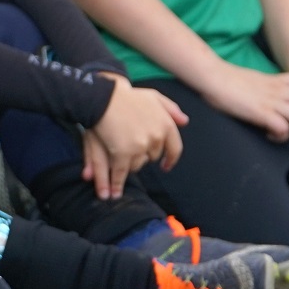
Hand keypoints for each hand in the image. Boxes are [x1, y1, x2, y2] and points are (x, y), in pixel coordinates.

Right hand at [83, 77, 186, 198]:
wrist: (103, 97)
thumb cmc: (127, 96)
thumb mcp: (154, 97)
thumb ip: (171, 109)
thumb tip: (185, 122)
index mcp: (167, 125)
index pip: (175, 148)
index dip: (170, 159)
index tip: (165, 166)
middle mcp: (157, 138)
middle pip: (153, 157)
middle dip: (144, 155)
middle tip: (131, 150)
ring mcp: (140, 147)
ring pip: (138, 165)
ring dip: (130, 165)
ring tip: (118, 161)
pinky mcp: (122, 153)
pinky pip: (121, 173)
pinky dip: (116, 184)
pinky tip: (114, 193)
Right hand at [199, 63, 288, 141]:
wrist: (213, 77)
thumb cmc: (230, 80)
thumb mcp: (259, 79)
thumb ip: (273, 87)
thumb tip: (278, 100)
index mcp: (281, 80)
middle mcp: (281, 90)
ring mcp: (272, 101)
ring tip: (282, 134)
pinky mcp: (261, 112)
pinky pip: (283, 128)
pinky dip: (280, 136)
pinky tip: (269, 136)